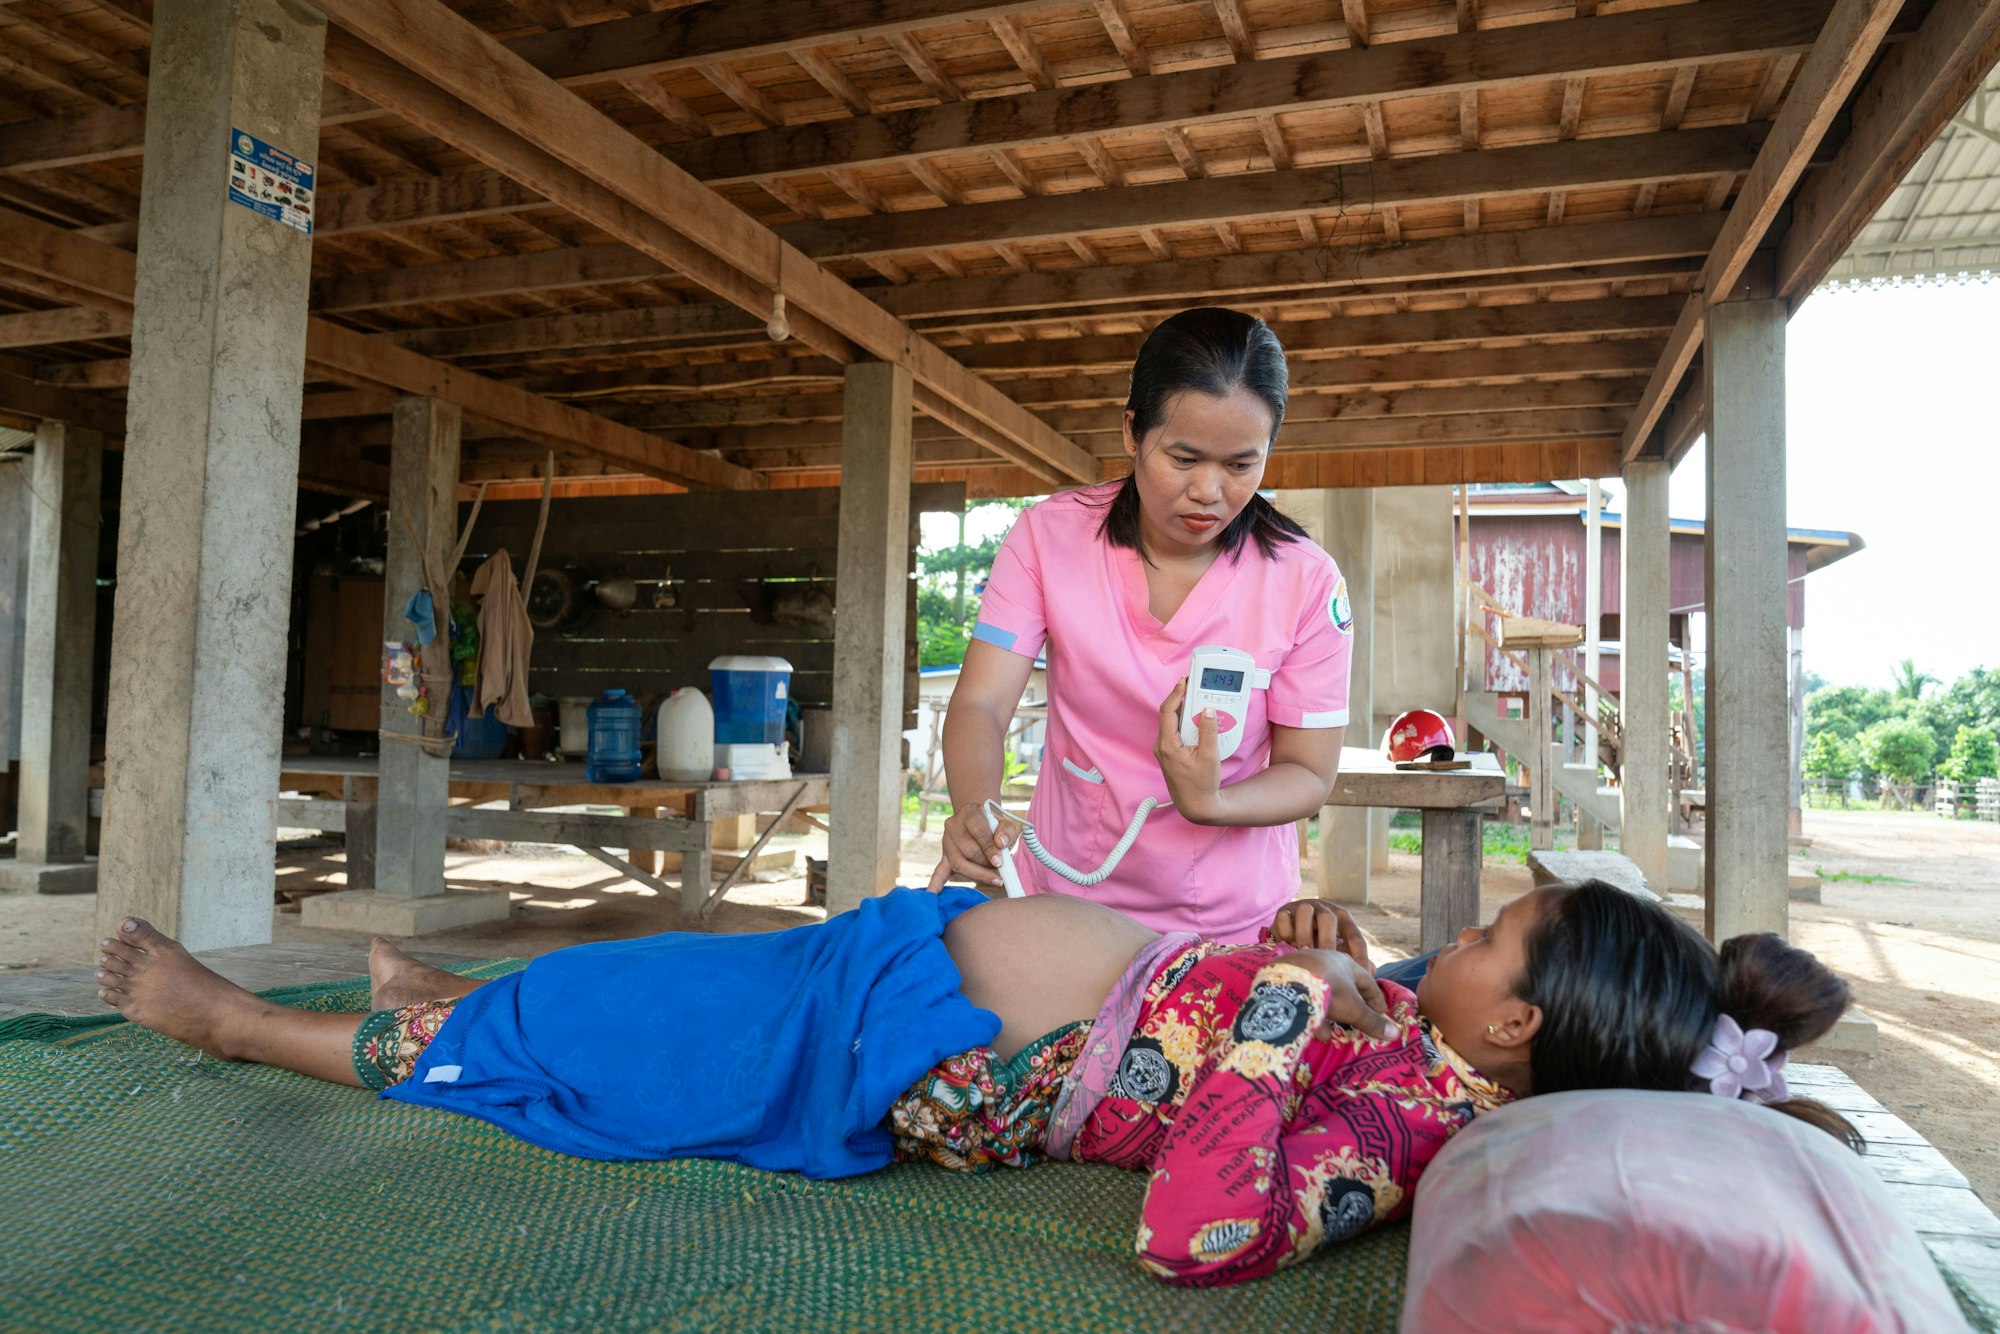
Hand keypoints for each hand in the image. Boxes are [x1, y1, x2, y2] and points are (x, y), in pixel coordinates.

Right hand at [926, 801, 1018, 891]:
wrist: (980, 823)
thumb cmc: (995, 826)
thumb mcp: (1005, 823)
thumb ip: (1007, 831)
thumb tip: (1000, 843)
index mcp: (969, 813)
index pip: (978, 830)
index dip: (989, 847)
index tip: (999, 862)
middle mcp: (953, 826)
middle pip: (968, 850)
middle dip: (986, 863)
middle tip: (1000, 870)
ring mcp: (946, 843)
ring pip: (959, 863)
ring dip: (977, 873)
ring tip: (993, 878)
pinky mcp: (945, 857)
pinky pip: (939, 871)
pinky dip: (935, 884)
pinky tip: (931, 895)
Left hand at [1155, 680, 1223, 824]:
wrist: (1196, 805)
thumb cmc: (1202, 784)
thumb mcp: (1209, 756)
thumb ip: (1208, 731)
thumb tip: (1207, 710)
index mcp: (1168, 745)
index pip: (1167, 712)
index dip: (1175, 694)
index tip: (1184, 682)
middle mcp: (1162, 746)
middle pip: (1168, 715)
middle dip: (1180, 699)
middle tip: (1193, 687)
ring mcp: (1164, 751)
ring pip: (1171, 724)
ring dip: (1184, 712)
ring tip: (1197, 701)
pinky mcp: (1169, 754)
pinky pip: (1174, 733)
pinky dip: (1185, 724)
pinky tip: (1196, 722)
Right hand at [1267, 901, 1373, 972]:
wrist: (1289, 931)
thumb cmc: (1319, 943)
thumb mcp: (1337, 949)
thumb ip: (1353, 959)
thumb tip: (1371, 972)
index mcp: (1342, 919)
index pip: (1354, 936)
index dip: (1359, 956)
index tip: (1360, 975)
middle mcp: (1324, 910)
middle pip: (1329, 918)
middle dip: (1327, 941)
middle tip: (1325, 962)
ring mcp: (1303, 907)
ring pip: (1305, 912)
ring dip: (1304, 934)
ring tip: (1304, 953)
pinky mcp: (1284, 911)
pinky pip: (1285, 917)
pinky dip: (1286, 932)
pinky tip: (1286, 945)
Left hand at [1278, 948, 1396, 1042]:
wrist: (1287, 982)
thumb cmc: (1329, 992)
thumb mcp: (1354, 1009)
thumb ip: (1373, 1021)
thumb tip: (1395, 1034)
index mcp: (1346, 962)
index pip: (1367, 981)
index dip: (1376, 999)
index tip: (1382, 1013)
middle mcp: (1324, 959)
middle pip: (1343, 984)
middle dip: (1350, 1004)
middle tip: (1356, 1019)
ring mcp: (1303, 965)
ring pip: (1322, 990)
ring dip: (1329, 1010)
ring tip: (1333, 1030)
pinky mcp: (1285, 974)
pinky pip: (1303, 994)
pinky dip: (1310, 1011)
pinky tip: (1312, 1028)